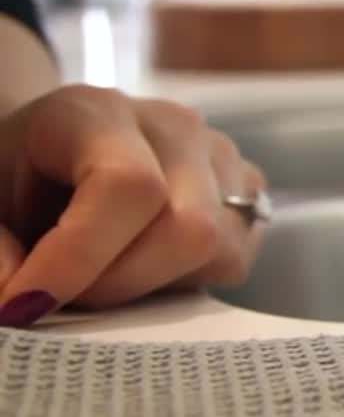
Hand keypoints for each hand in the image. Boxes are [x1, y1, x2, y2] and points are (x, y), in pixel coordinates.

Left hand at [0, 86, 266, 323]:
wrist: (45, 151)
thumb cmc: (10, 175)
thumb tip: (22, 304)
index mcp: (96, 112)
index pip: (126, 186)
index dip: (79, 257)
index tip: (25, 305)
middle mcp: (174, 126)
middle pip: (186, 226)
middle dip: (117, 284)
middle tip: (60, 299)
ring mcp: (221, 157)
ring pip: (218, 250)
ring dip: (151, 288)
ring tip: (96, 281)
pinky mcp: (247, 191)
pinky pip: (234, 258)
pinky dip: (184, 282)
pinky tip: (138, 268)